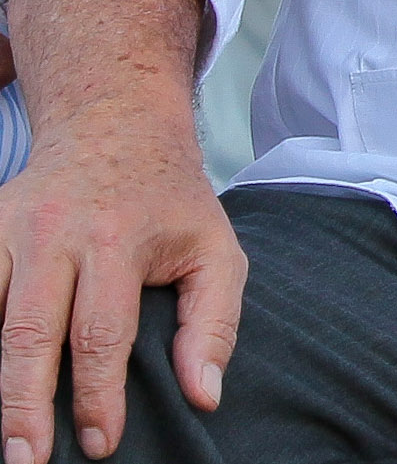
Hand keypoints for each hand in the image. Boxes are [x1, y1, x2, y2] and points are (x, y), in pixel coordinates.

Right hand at [0, 105, 241, 460]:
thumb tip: (204, 396)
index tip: (101, 445)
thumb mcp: (216, 248)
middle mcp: (54, 233)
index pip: (101, 335)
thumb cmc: (170, 200)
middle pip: (28, 333)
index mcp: (117, 239)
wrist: (116, 124)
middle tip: (26, 460)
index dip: (98, 397)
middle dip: (24, 406)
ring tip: (2, 434)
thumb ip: (215, 323)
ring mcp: (8, 229)